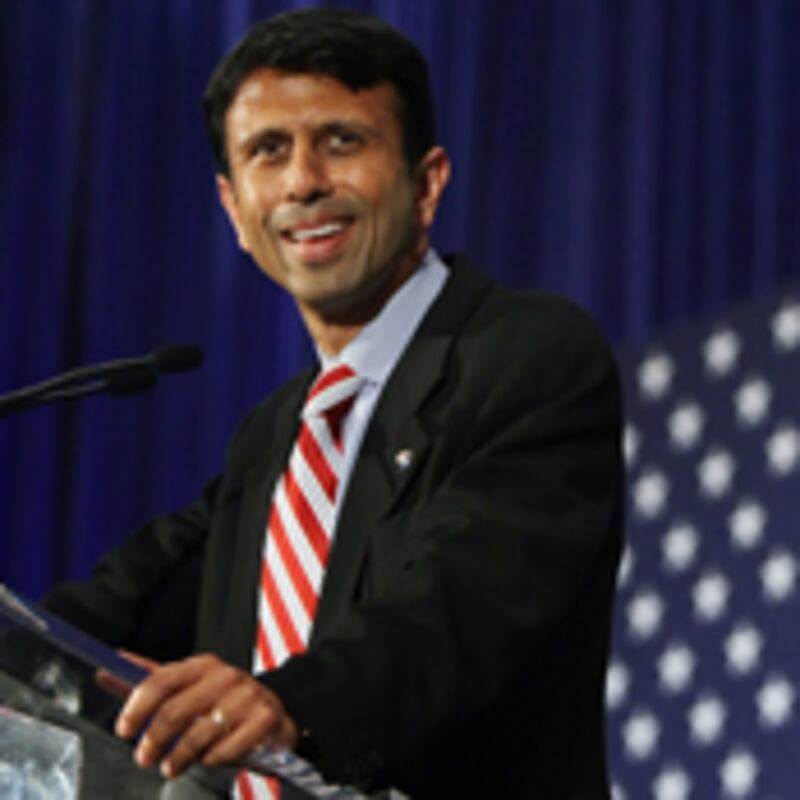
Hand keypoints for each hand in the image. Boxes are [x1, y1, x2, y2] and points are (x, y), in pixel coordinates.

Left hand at [113, 653, 297, 778]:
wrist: (272, 716)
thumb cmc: (222, 705)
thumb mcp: (187, 690)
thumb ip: (149, 683)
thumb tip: (107, 669)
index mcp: (203, 665)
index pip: (162, 680)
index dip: (137, 706)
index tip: (124, 728)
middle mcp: (226, 676)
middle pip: (175, 710)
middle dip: (153, 740)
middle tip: (144, 758)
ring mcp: (248, 695)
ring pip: (200, 733)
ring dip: (179, 757)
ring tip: (171, 767)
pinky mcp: (265, 718)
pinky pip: (228, 747)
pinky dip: (214, 759)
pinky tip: (210, 760)